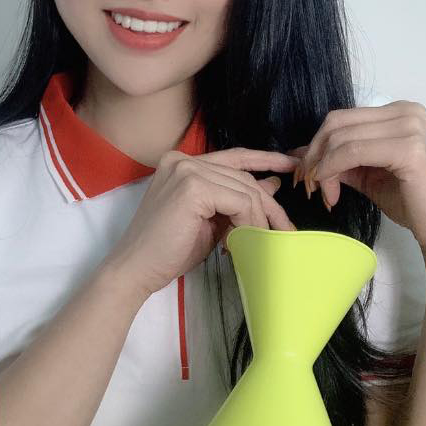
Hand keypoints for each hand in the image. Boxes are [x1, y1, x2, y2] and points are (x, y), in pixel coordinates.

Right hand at [106, 148, 300, 300]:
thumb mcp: (209, 220)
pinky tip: (242, 241)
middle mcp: (182, 160)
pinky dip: (249, 223)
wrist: (136, 269)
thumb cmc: (167, 250)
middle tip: (284, 228)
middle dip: (269, 204)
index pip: (233, 157)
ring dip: (259, 219)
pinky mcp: (193, 187)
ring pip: (246, 190)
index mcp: (181, 163)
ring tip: (260, 241)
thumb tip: (270, 185)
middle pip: (243, 176)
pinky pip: (240, 202)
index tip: (290, 167)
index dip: (265, 160)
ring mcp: (186, 171)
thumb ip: (234, 200)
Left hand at [289, 100, 425, 260]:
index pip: (340, 119)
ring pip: (340, 139)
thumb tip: (300, 155)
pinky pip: (352, 153)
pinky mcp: (409, 149)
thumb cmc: (413, 202)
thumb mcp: (367, 175)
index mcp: (398, 113)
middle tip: (308, 186)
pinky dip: (332, 171)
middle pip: (336, 124)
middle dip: (313, 156)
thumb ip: (339, 161)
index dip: (314, 146)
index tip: (304, 175)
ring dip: (321, 169)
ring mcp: (410, 127)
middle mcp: (406, 112)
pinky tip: (331, 193)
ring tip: (324, 195)